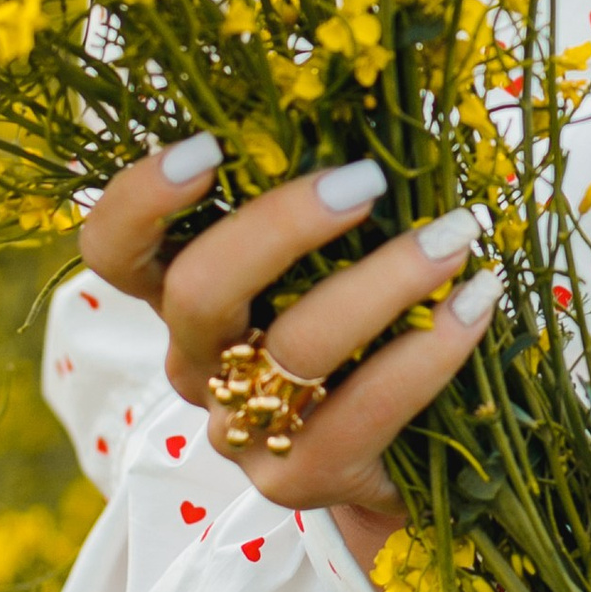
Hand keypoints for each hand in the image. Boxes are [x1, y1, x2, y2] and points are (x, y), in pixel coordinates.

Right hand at [78, 145, 499, 570]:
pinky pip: (360, 413)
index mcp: (184, 297)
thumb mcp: (328, 265)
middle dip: (282, 225)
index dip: (141, 199)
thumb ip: (325, 207)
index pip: (114, 251)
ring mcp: (241, 429)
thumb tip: (375, 111)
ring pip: (290, 349)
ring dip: (382, 281)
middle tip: (367, 181)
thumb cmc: (361, 335)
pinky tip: (475, 305)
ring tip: (454, 237)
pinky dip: (427, 353)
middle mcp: (198, 363)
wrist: (399, 468)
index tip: (209, 146)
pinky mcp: (299, 480)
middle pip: (196, 291)